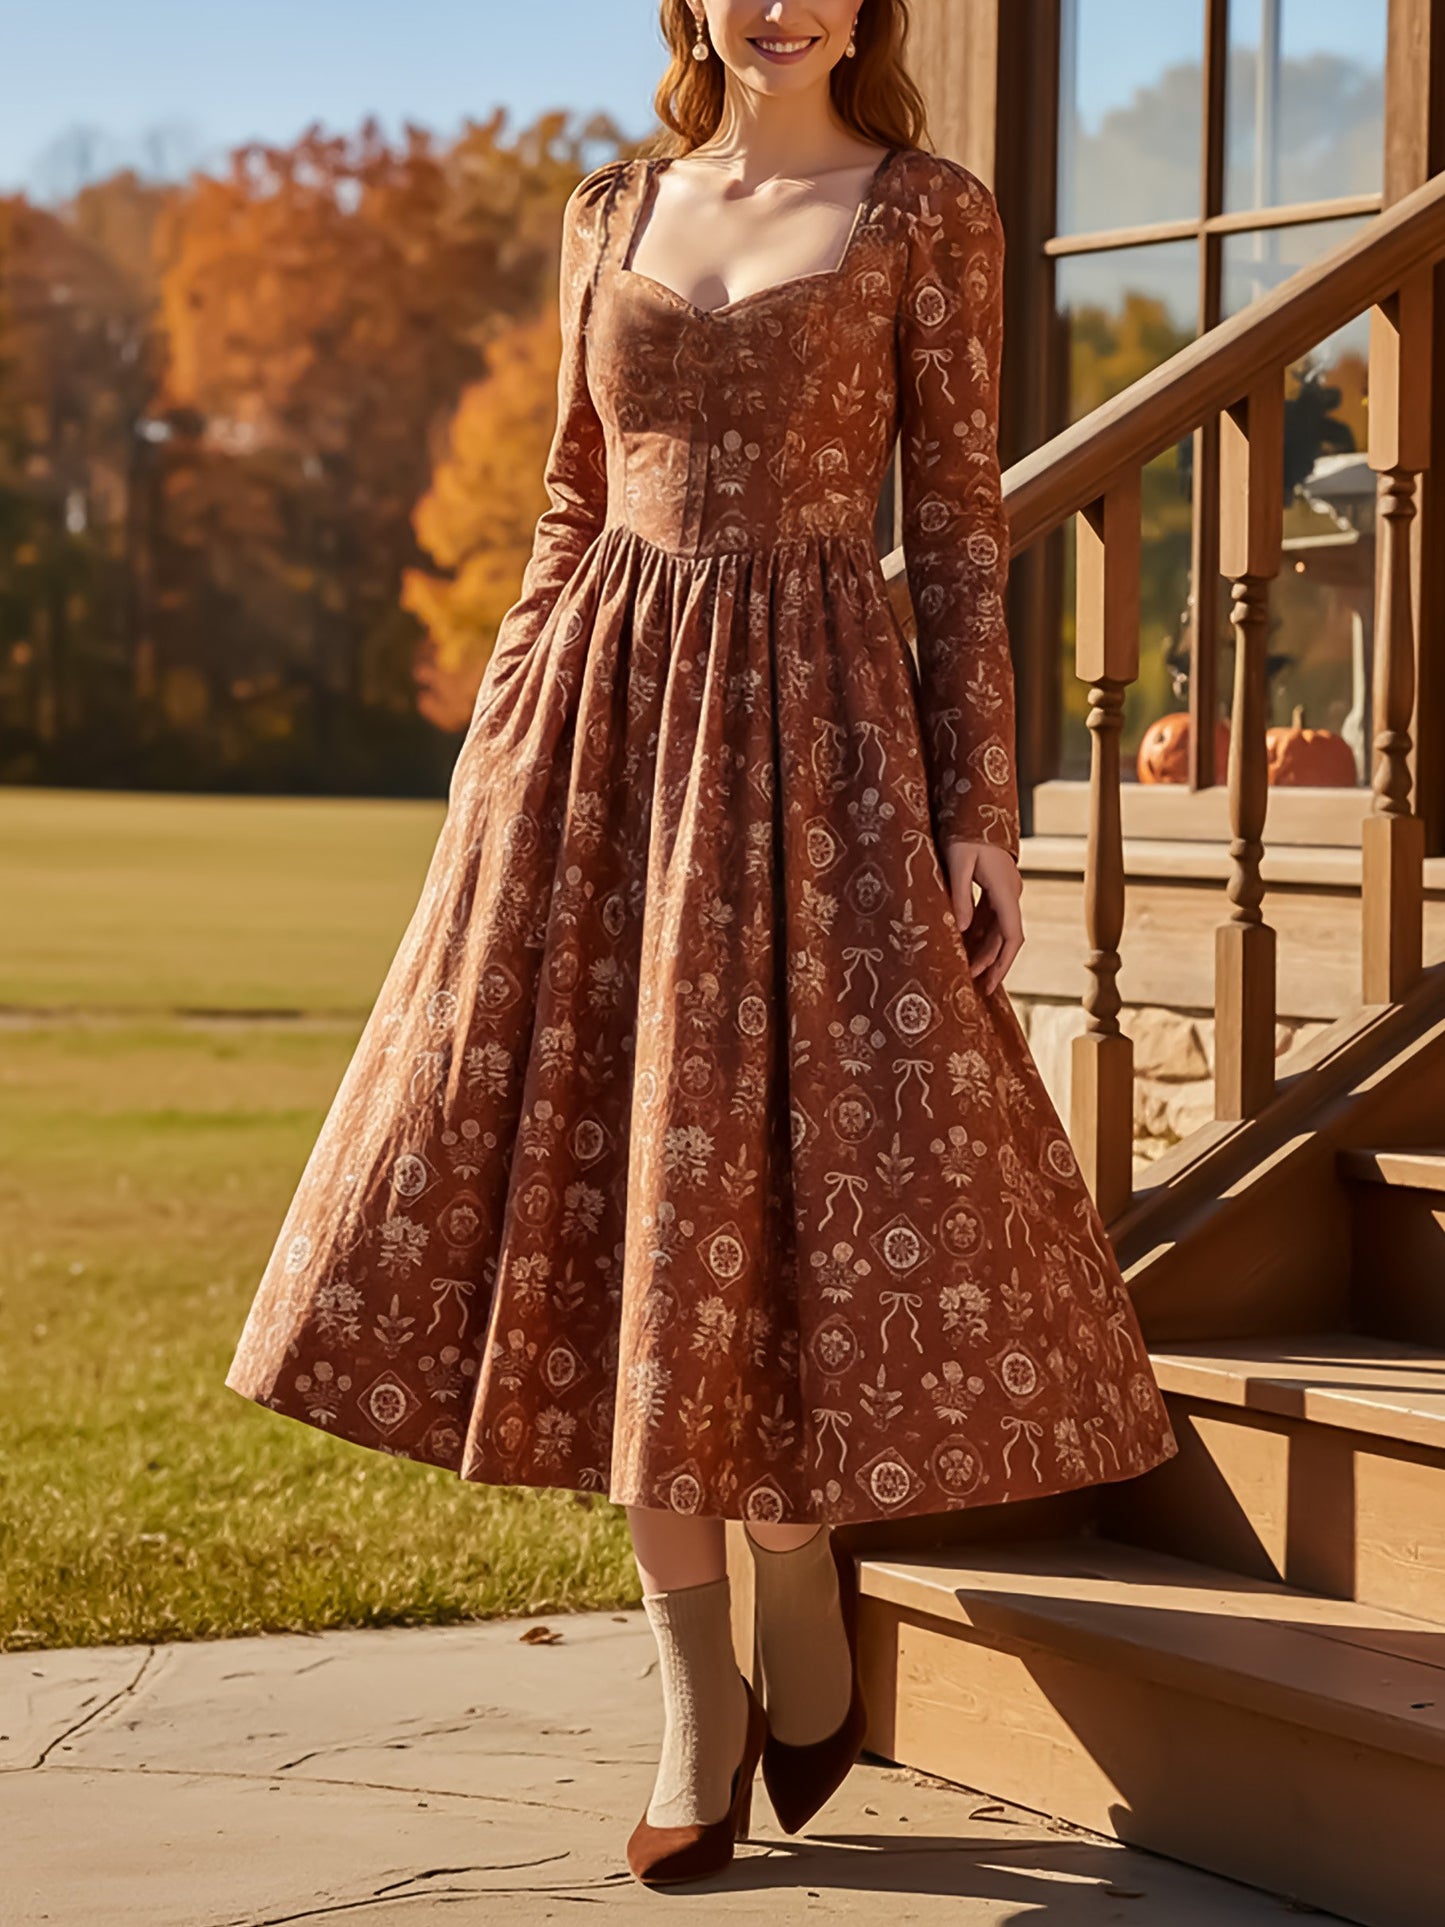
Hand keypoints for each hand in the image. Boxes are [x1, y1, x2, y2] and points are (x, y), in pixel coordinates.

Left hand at [943, 839, 1023, 995]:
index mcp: (1005, 890)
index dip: (1002, 964)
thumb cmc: (964, 832)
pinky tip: (966, 945)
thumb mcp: (957, 862)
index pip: (1012, 936)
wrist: (977, 807)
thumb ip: (959, 895)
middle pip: (1005, 938)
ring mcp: (1005, 890)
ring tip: (967, 969)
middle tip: (973, 984)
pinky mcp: (995, 887)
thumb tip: (961, 930)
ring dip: (985, 949)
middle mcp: (1010, 893)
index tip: (990, 984)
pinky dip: (980, 933)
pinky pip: (990, 917)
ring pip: (998, 929)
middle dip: (990, 962)